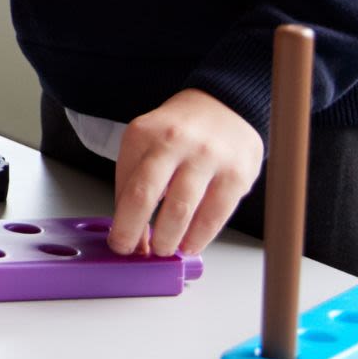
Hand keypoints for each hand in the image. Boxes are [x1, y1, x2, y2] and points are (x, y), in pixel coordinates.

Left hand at [108, 88, 263, 257]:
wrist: (224, 106)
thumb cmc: (179, 133)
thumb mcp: (145, 145)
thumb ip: (135, 185)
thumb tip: (134, 236)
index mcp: (143, 135)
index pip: (125, 186)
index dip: (122, 222)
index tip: (121, 243)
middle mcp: (174, 142)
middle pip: (146, 195)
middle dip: (137, 231)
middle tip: (141, 252)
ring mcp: (207, 157)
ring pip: (182, 209)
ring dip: (170, 238)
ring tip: (166, 249)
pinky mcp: (236, 173)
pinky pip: (215, 214)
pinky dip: (199, 236)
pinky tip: (191, 244)